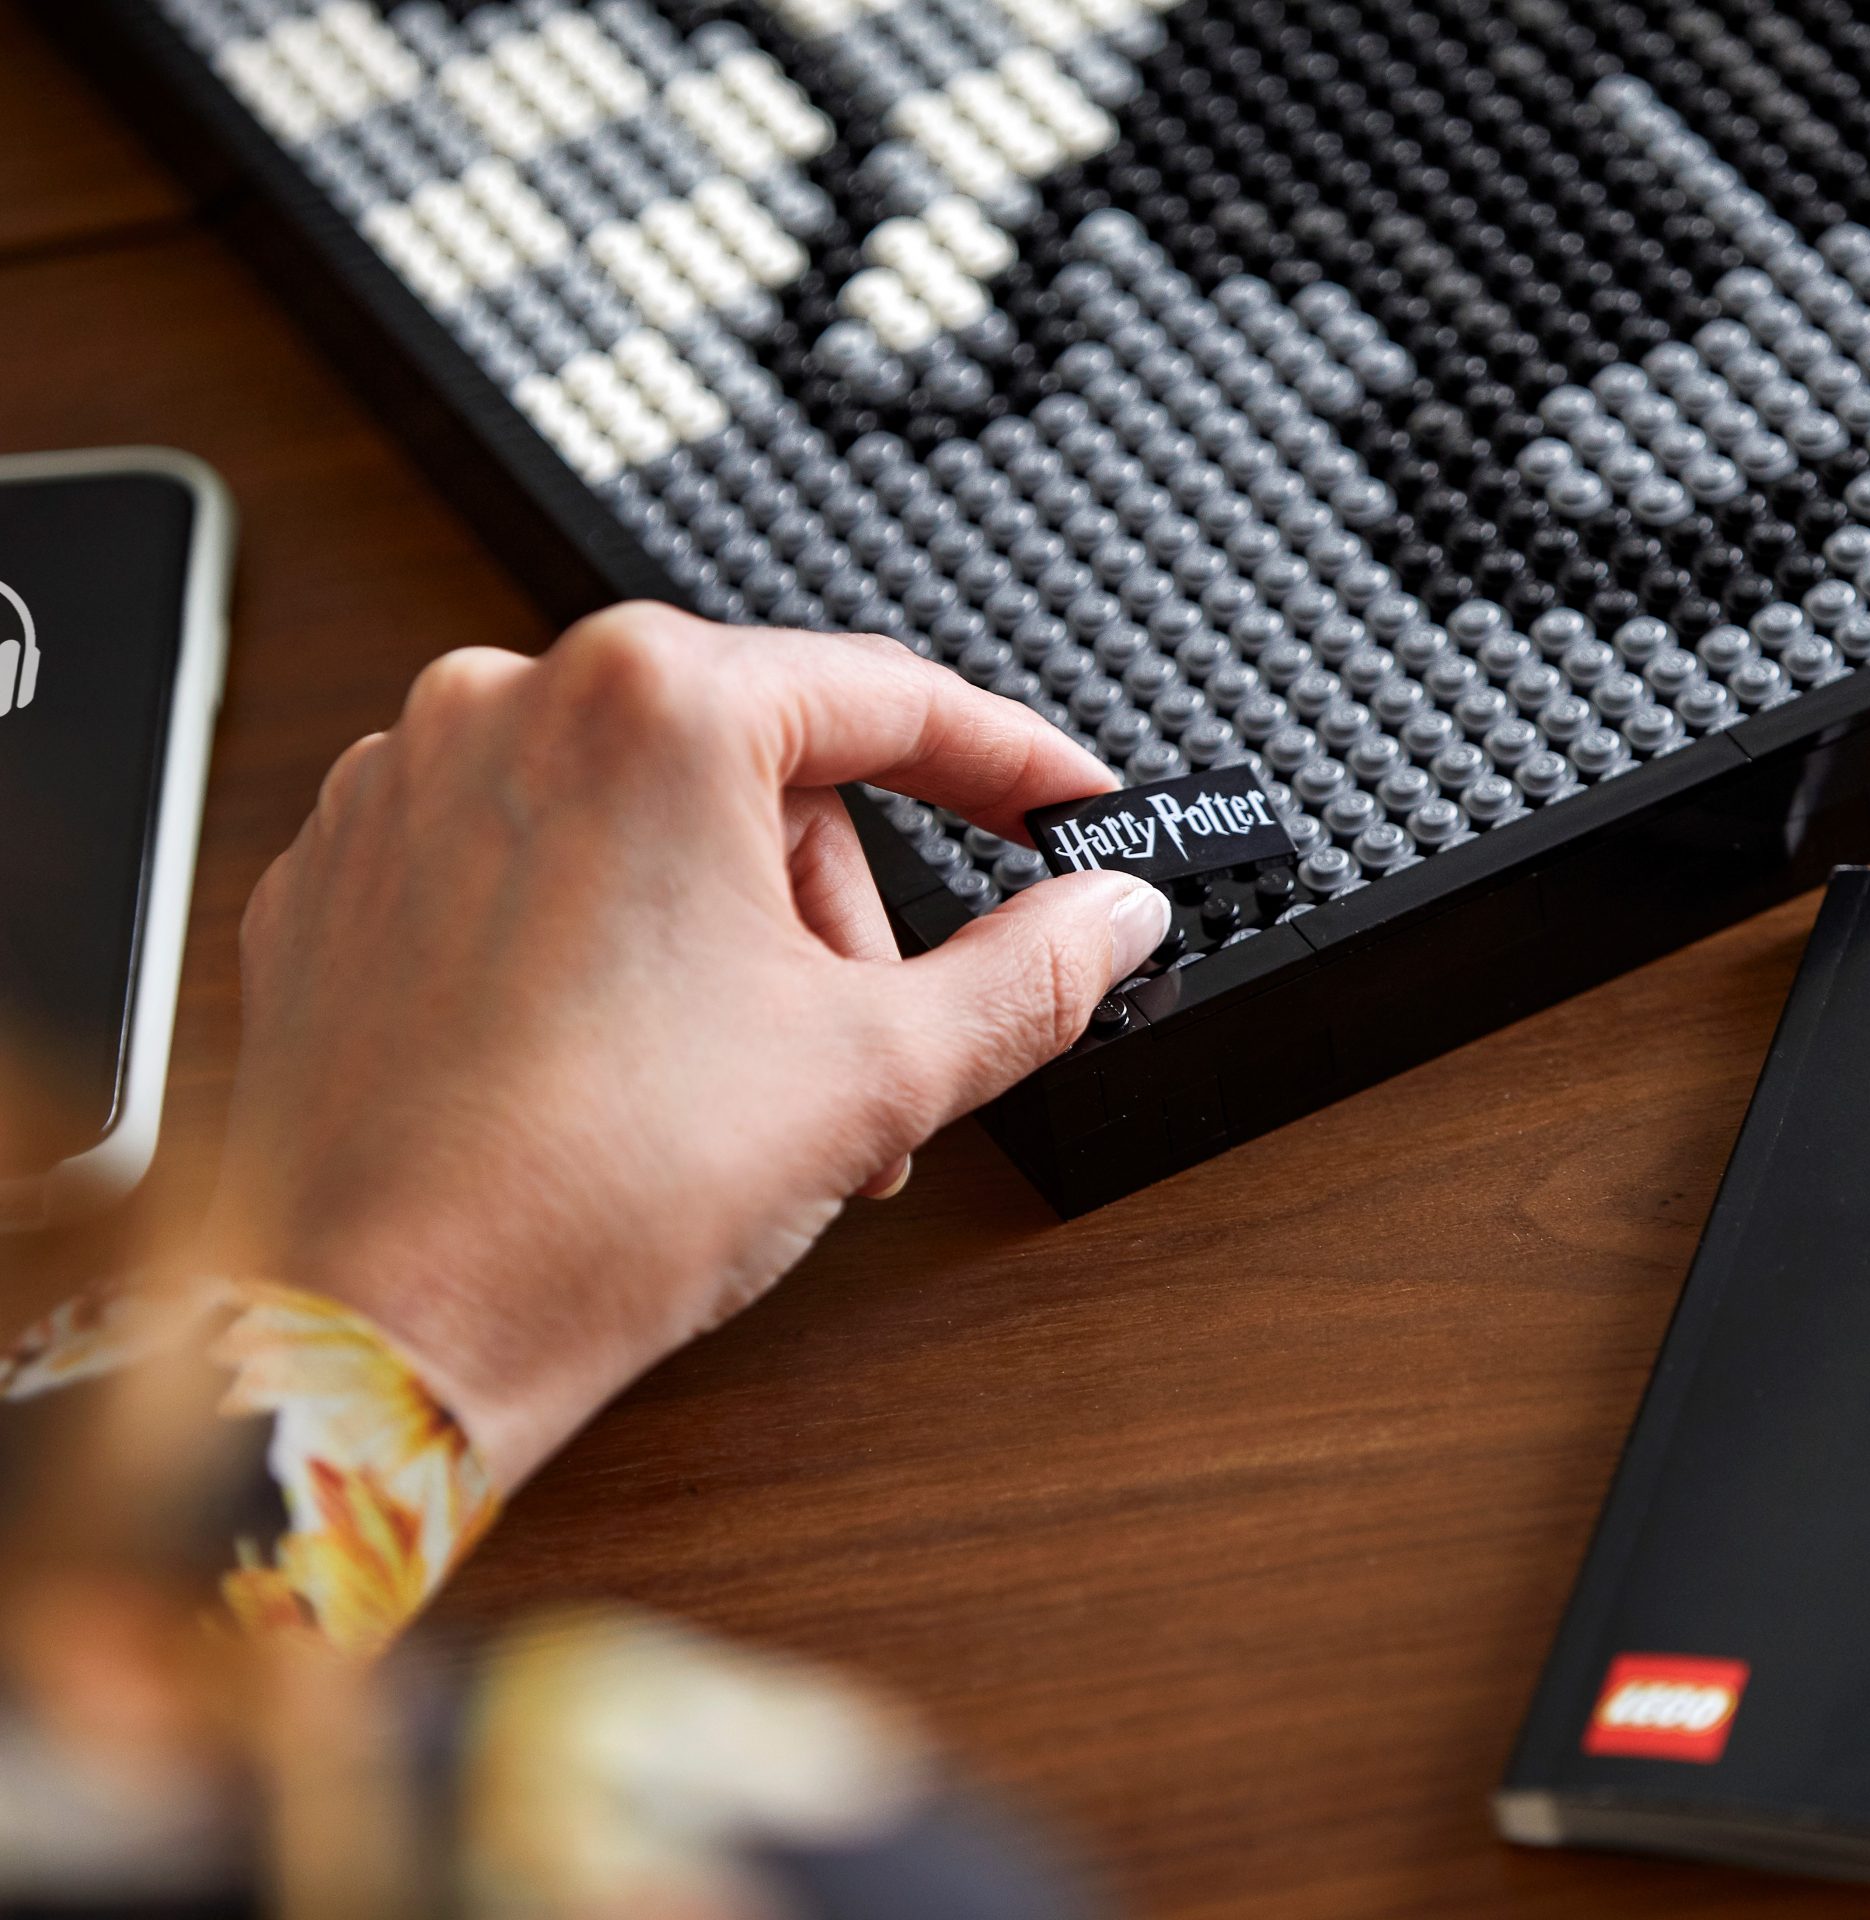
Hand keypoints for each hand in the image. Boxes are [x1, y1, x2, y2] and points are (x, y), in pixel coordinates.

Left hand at [208, 605, 1165, 1489]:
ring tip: (734, 1081)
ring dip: (727, 932)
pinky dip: (600, 942)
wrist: (377, 1335)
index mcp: (650, 704)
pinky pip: (527, 865)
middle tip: (858, 1039)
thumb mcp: (881, 1070)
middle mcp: (507, 704)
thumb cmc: (588, 1195)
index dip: (1010, 767)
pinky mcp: (338, 876)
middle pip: (762, 763)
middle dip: (836, 905)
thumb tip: (1109, 917)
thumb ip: (1032, 970)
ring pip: (644, 815)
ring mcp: (403, 787)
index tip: (1066, 810)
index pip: (891, 697)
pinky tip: (621, 1064)